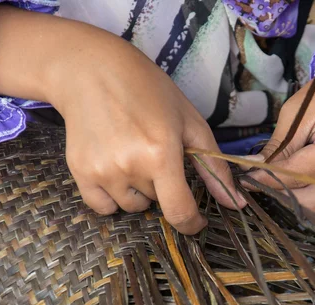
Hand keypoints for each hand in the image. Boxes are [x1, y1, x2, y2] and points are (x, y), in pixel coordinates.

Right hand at [0, 6, 244, 233]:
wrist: (92, 71)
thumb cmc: (149, 90)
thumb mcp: (190, 123)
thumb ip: (214, 167)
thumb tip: (235, 203)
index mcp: (161, 154)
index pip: (179, 212)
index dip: (192, 223)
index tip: (196, 220)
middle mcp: (129, 168)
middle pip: (156, 203)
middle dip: (163, 187)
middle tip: (155, 153)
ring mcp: (101, 172)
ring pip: (131, 205)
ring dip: (138, 191)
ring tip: (132, 154)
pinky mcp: (79, 172)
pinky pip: (103, 206)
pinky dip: (113, 196)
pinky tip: (113, 167)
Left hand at [246, 52, 314, 220]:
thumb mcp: (299, 111)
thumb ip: (278, 147)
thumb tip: (252, 169)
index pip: (299, 173)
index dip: (268, 179)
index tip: (246, 180)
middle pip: (314, 201)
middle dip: (283, 197)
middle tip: (261, 188)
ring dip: (300, 208)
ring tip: (280, 192)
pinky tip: (303, 196)